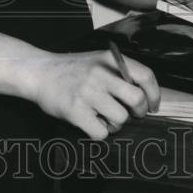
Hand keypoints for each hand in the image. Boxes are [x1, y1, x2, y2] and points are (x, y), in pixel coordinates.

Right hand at [27, 49, 160, 139]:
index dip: (154, 94)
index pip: (145, 75)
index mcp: (110, 59)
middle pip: (137, 99)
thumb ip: (119, 73)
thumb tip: (146, 97)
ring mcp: (88, 92)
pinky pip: (101, 132)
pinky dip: (99, 132)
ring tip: (103, 117)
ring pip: (120, 119)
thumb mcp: (98, 61)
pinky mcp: (75, 110)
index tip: (152, 106)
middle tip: (131, 114)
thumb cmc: (72, 70)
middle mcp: (100, 74)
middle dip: (139, 112)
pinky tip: (90, 122)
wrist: (39, 72)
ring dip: (115, 124)